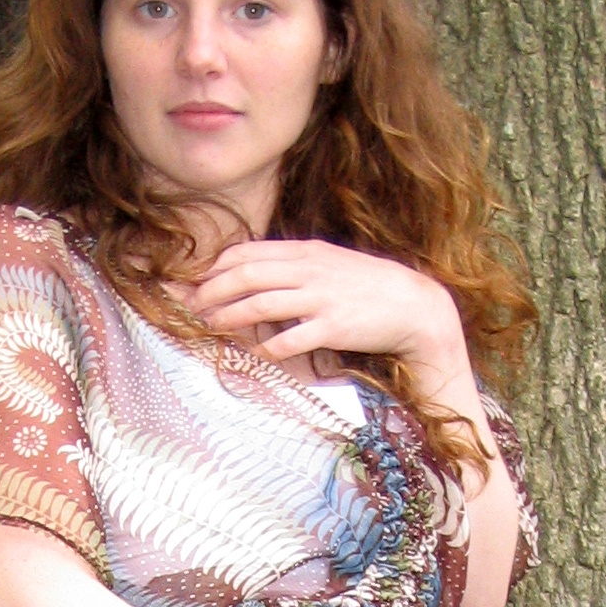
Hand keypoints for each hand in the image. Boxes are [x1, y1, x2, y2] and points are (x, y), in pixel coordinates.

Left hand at [188, 238, 470, 383]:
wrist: (413, 305)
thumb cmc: (367, 288)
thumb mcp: (329, 265)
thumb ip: (294, 268)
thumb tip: (256, 277)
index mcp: (306, 252)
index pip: (250, 252)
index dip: (218, 267)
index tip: (196, 281)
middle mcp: (310, 271)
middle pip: (248, 275)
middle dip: (214, 290)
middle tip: (192, 306)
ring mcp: (321, 298)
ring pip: (263, 303)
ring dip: (231, 316)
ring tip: (210, 326)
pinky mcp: (334, 327)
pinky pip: (292, 338)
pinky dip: (269, 347)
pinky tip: (256, 354)